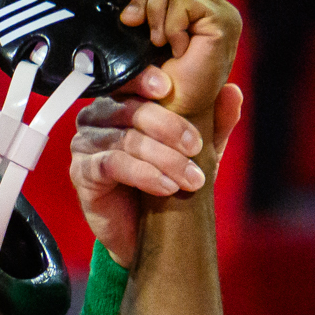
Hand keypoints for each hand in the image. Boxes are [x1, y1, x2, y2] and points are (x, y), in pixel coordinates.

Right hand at [70, 77, 242, 265]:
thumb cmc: (166, 184)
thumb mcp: (199, 152)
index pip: (129, 79)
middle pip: (132, 109)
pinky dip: (143, 174)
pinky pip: (111, 164)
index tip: (169, 89)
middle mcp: (99, 117)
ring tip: (191, 179)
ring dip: (164, 159)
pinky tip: (166, 187)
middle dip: (170, 128)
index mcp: (123, 101)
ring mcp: (85, 144)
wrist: (142, 235)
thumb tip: (232, 91)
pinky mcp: (81, 172)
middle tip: (196, 148)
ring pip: (127, 139)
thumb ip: (214, 122)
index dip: (146, 80)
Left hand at [116, 0, 242, 131]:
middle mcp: (209, 3)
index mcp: (189, 4)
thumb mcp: (131, 46)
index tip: (121, 0)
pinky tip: (172, 49)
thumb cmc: (148, 89)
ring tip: (155, 42)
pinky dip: (168, 25)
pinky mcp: (223, 22)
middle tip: (132, 24)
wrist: (168, 120)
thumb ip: (132, 14)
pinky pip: (183, 1)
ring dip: (153, 10)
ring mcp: (220, 11)